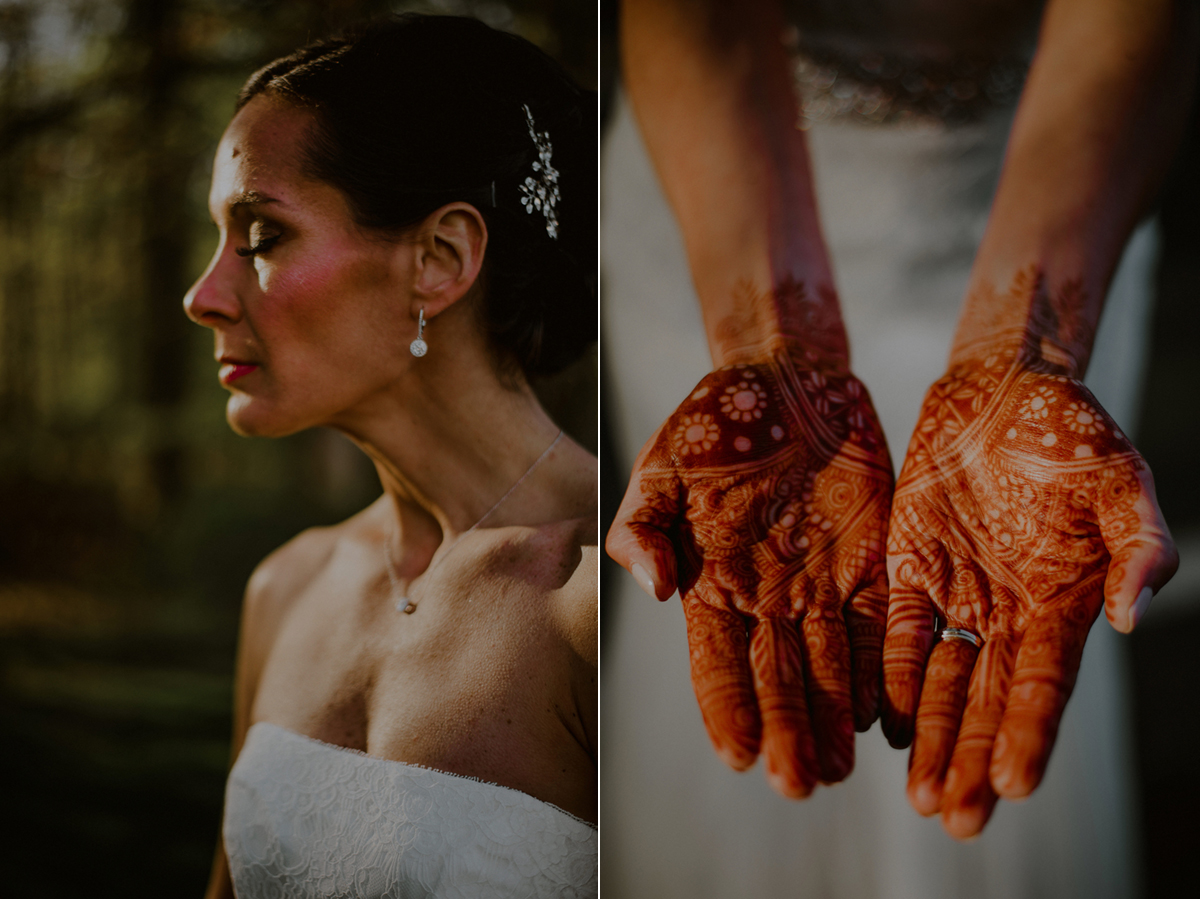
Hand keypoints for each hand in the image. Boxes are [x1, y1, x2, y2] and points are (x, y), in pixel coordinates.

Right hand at [607, 350, 893, 796]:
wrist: (785, 376)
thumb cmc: (712, 422)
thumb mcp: (660, 466)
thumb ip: (644, 527)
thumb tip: (654, 589)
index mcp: (712, 582)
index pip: (716, 660)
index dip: (726, 707)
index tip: (738, 754)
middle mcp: (766, 597)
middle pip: (776, 677)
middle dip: (787, 731)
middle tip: (797, 784)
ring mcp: (819, 584)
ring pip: (828, 666)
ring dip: (832, 718)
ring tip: (839, 768)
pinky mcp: (870, 563)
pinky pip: (876, 624)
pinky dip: (878, 669)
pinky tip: (882, 713)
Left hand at [882, 349, 1177, 837]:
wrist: (1001, 387)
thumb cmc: (1072, 431)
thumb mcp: (1121, 481)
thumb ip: (1137, 546)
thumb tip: (1132, 616)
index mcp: (1062, 602)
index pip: (1044, 685)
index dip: (1030, 735)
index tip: (1015, 786)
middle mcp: (1008, 611)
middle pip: (990, 701)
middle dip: (974, 761)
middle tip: (953, 819)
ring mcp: (957, 593)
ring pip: (943, 681)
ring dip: (933, 737)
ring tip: (919, 795)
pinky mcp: (910, 567)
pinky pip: (900, 631)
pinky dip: (894, 675)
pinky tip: (886, 722)